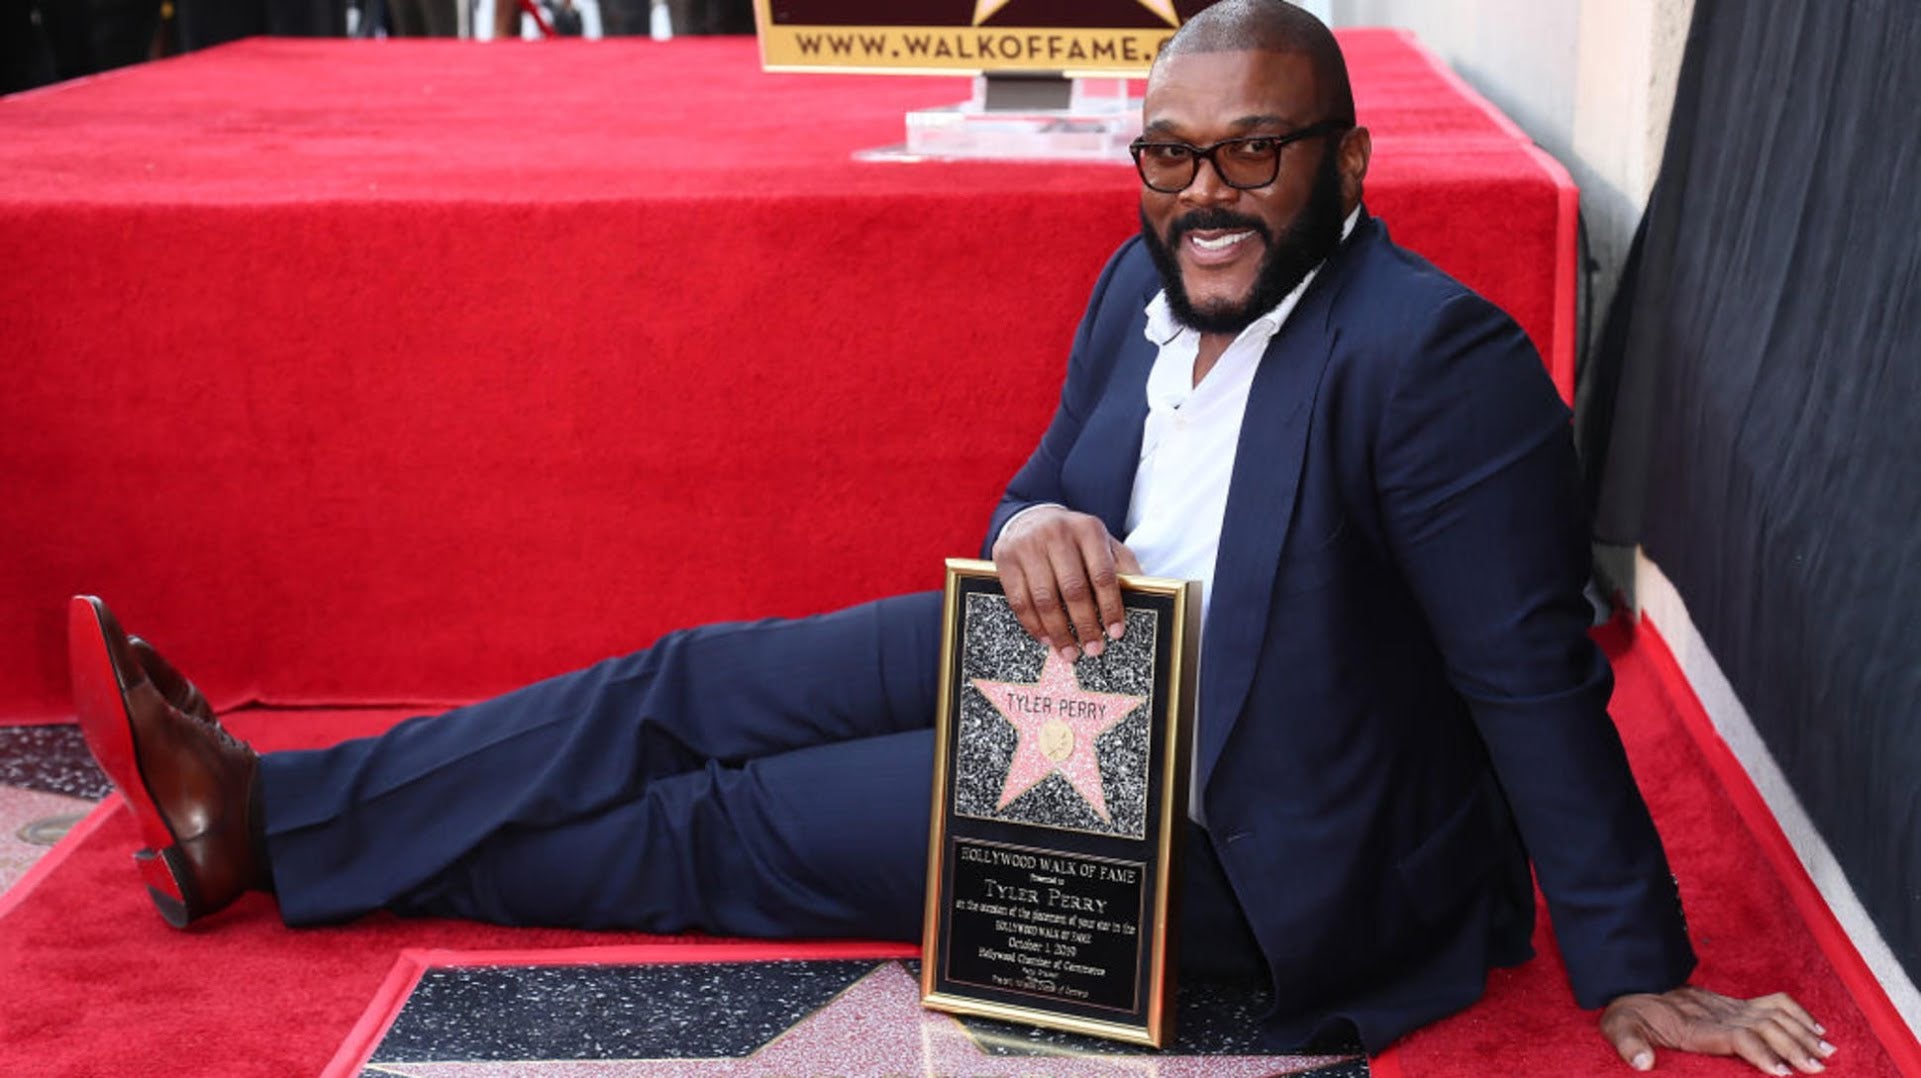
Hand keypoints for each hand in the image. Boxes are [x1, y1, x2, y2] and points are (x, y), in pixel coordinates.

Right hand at [991, 506, 1140, 661]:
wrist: (1032, 517)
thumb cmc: (1074, 539)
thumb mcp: (1102, 542)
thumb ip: (1122, 564)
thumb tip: (1142, 594)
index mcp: (1088, 529)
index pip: (1103, 574)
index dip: (1110, 606)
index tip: (1116, 632)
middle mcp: (1057, 533)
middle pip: (1073, 589)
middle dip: (1084, 625)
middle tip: (1093, 649)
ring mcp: (1028, 545)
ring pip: (1044, 598)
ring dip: (1058, 632)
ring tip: (1069, 652)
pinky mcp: (1005, 558)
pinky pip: (1019, 600)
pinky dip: (1033, 625)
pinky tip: (1046, 638)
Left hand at [1601, 986, 1833, 1073]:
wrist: (1634, 982)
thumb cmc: (1630, 1011)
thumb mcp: (1619, 1026)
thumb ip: (1629, 1043)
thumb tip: (1641, 1062)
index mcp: (1698, 1026)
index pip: (1738, 1036)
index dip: (1762, 1052)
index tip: (1784, 1072)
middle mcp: (1720, 1014)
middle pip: (1766, 1026)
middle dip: (1794, 1047)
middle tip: (1817, 1069)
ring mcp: (1731, 1007)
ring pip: (1776, 1014)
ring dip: (1802, 1032)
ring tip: (1827, 1053)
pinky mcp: (1736, 1004)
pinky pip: (1774, 1003)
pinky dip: (1799, 1014)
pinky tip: (1817, 1030)